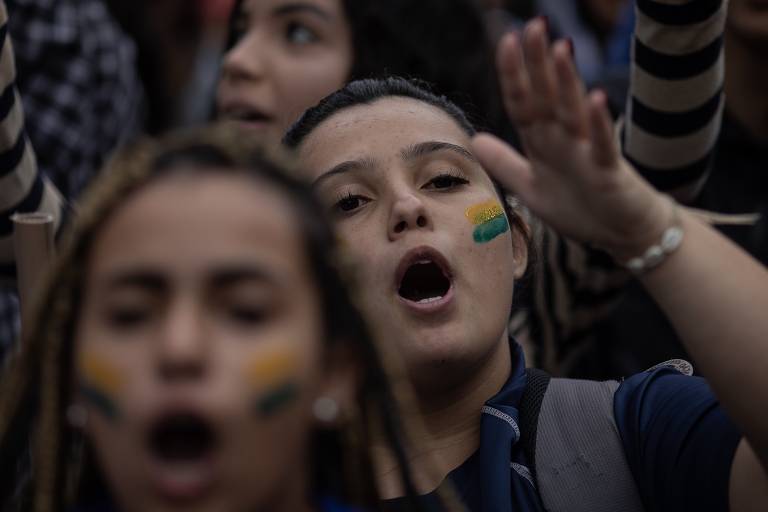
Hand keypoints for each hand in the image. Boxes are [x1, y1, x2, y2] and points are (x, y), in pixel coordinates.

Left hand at [471, 19, 670, 260]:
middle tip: (533, 27)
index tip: (505, 42)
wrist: (621, 234)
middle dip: (538, 64)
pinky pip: (603, 144)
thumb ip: (505, 163)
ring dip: (567, 83)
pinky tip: (598, 99)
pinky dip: (601, 123)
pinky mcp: (609, 171)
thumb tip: (475, 139)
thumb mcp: (531, 188)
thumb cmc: (581, 208)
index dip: (513, 76)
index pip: (523, 103)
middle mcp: (564, 139)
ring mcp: (587, 152)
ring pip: (574, 112)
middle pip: (546, 97)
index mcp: (543, 142)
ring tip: (561, 49)